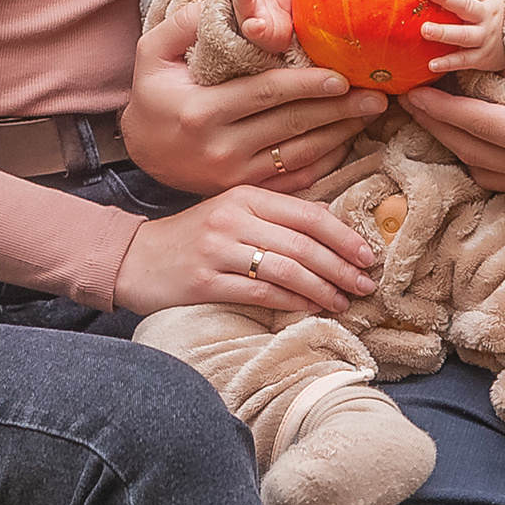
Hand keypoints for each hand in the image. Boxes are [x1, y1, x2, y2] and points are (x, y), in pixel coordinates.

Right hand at [112, 184, 377, 315]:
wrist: (135, 258)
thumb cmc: (192, 236)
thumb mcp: (232, 211)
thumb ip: (275, 214)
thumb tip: (331, 221)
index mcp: (244, 196)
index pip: (307, 213)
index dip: (343, 235)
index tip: (368, 254)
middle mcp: (232, 218)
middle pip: (302, 243)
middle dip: (341, 266)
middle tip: (367, 283)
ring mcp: (217, 250)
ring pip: (286, 269)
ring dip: (322, 288)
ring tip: (345, 301)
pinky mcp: (205, 281)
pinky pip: (260, 292)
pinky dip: (292, 302)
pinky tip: (311, 309)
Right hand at [123, 0, 387, 195]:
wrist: (140, 154)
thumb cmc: (152, 95)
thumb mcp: (152, 54)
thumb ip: (184, 24)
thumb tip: (225, 0)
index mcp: (201, 111)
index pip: (264, 94)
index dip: (306, 85)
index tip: (342, 76)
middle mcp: (220, 148)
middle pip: (291, 126)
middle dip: (338, 110)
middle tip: (376, 95)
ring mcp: (234, 176)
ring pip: (299, 155)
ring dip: (340, 135)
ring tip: (371, 114)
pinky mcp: (245, 191)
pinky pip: (295, 179)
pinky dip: (325, 161)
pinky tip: (348, 141)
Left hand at [401, 6, 504, 190]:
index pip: (483, 126)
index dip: (443, 109)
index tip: (411, 93)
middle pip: (473, 153)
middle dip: (437, 127)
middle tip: (404, 102)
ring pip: (484, 169)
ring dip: (454, 144)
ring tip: (430, 116)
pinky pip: (502, 175)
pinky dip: (477, 156)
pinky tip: (469, 135)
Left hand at [421, 0, 504, 73]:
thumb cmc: (495, 12)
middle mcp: (488, 16)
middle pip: (468, 7)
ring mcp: (485, 37)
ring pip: (464, 35)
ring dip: (444, 32)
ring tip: (424, 29)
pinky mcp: (482, 57)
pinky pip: (463, 60)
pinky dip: (448, 62)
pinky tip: (430, 64)